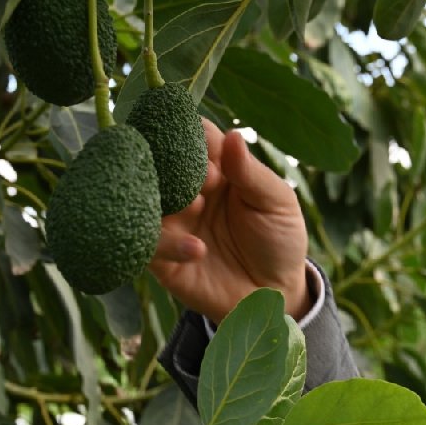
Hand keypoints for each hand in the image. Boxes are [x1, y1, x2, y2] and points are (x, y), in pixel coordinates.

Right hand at [149, 119, 310, 320]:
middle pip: (162, 161)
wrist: (275, 294)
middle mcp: (187, 189)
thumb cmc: (278, 238)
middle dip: (176, 161)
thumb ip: (252, 172)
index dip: (192, 131)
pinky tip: (199, 249)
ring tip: (198, 205)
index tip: (197, 135)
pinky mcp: (162, 257)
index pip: (194, 136)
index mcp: (215, 166)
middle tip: (204, 174)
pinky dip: (168, 244)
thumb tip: (233, 135)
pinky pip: (149, 245)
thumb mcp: (277, 202)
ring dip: (170, 198)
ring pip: (147, 199)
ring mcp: (172, 222)